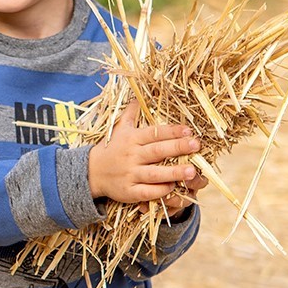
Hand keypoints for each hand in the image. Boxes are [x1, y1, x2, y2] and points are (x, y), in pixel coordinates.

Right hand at [88, 102, 206, 207]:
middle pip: (157, 151)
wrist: (91, 172)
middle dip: (178, 148)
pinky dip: (160, 191)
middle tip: (196, 145)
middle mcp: (132, 156)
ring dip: (174, 172)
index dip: (172, 131)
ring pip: (155, 174)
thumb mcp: (119, 129)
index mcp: (132, 139)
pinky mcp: (129, 191)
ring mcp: (130, 174)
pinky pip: (147, 192)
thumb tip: (137, 95)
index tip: (189, 130)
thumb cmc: (112, 148)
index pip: (154, 133)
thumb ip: (131, 113)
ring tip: (192, 172)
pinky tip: (174, 188)